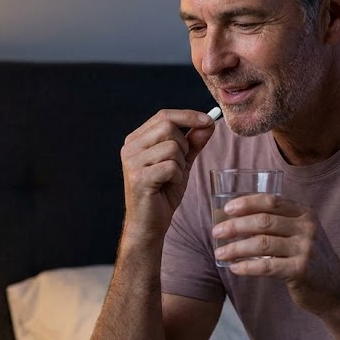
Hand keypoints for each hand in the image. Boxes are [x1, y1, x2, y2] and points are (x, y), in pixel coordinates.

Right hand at [121, 109, 214, 241]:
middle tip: (180, 165)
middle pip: (168, 127)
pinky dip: (177, 177)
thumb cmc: (163, 194)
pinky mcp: (139, 178)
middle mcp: (130, 147)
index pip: (163, 115)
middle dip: (184, 146)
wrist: (149, 224)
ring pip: (172, 147)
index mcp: (136, 140)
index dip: (188, 115)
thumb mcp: (181, 163)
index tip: (209, 120)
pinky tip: (168, 187)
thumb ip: (193, 142)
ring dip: (180, 165)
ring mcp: (132, 162)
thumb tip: (208, 123)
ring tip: (171, 179)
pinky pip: (171, 166)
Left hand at [212, 194, 339, 315]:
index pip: (272, 201)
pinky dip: (247, 267)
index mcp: (305, 214)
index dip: (247, 203)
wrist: (337, 289)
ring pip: (262, 244)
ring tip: (220, 253)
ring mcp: (305, 249)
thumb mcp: (303, 234)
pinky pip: (267, 267)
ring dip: (236, 248)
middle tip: (217, 231)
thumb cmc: (311, 259)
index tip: (227, 209)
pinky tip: (234, 268)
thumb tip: (239, 218)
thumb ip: (281, 223)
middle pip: (263, 221)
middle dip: (235, 226)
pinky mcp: (301, 270)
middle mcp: (307, 228)